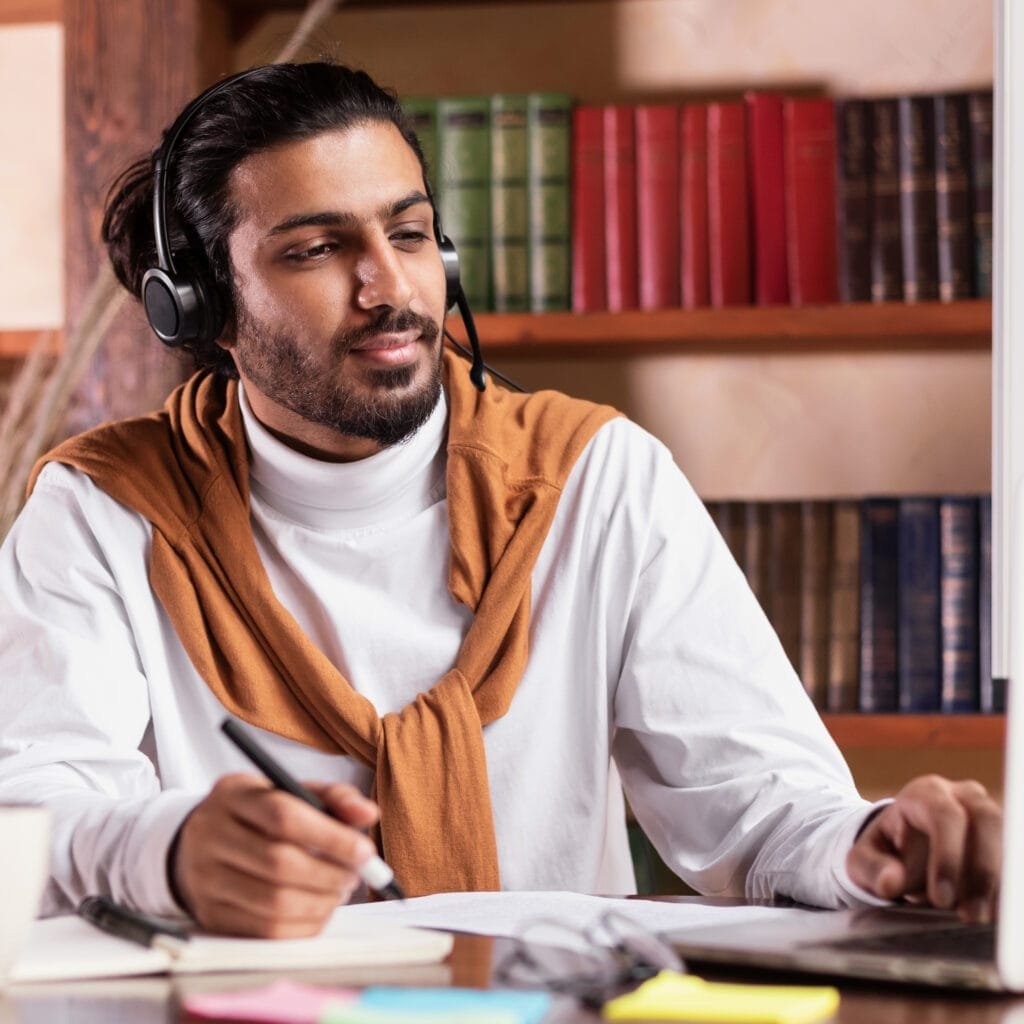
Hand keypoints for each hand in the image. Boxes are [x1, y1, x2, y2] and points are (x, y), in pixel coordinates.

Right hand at [170, 773, 379, 936]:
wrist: (201, 841)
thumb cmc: (261, 814)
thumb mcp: (293, 791)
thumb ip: (335, 798)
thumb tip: (368, 814)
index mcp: (233, 795)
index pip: (283, 817)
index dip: (330, 837)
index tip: (364, 852)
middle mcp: (210, 835)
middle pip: (278, 863)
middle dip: (329, 874)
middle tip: (356, 874)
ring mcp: (205, 879)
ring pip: (273, 902)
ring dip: (320, 902)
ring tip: (339, 890)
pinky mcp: (210, 915)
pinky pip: (265, 931)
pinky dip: (304, 925)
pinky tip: (319, 909)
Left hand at [846, 774, 1001, 922]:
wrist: (903, 849)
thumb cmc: (885, 853)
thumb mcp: (864, 860)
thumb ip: (873, 869)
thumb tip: (890, 882)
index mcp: (923, 794)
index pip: (943, 814)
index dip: (948, 856)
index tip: (941, 898)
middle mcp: (961, 796)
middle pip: (986, 819)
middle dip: (982, 871)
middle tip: (969, 915)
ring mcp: (987, 814)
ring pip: (1008, 839)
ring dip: (998, 882)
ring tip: (982, 918)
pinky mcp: (1002, 838)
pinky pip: (1013, 859)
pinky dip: (1005, 886)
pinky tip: (994, 912)